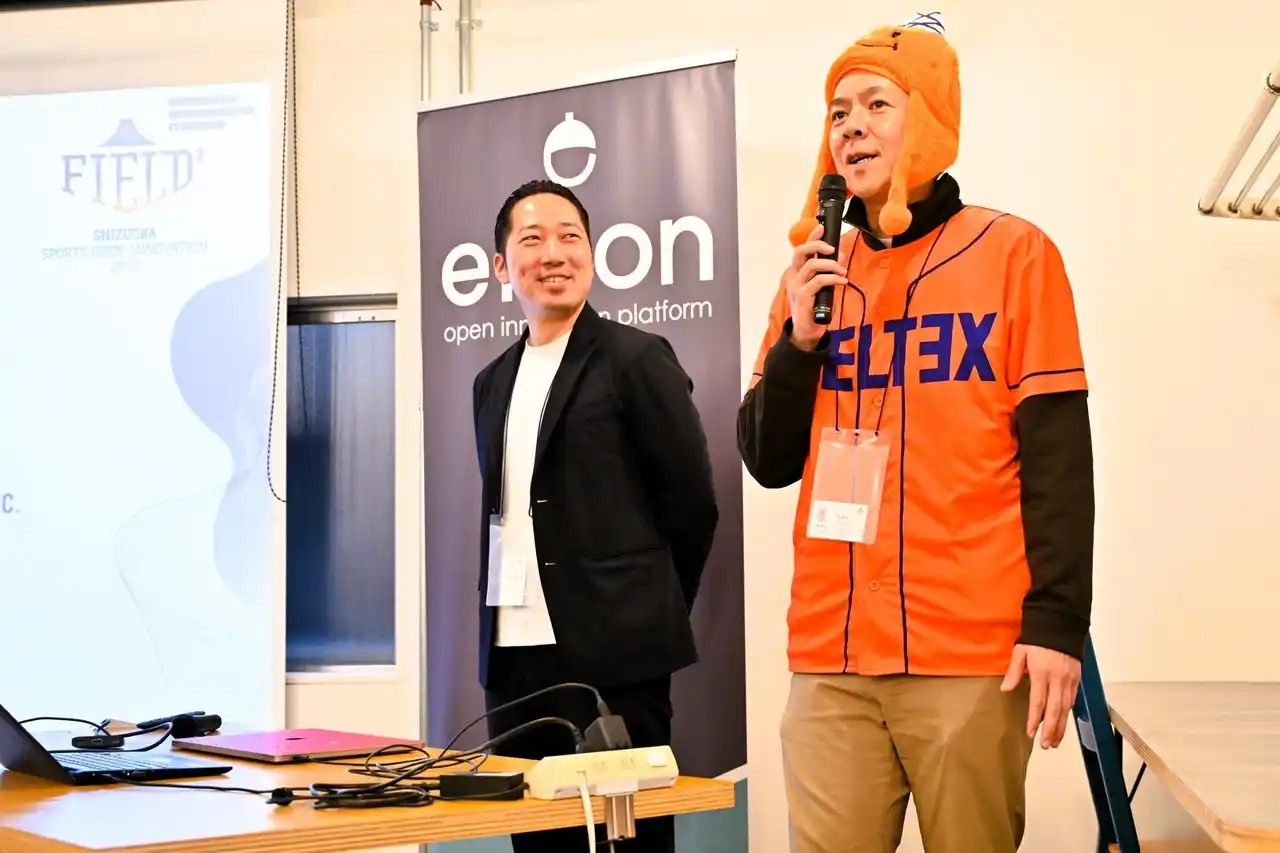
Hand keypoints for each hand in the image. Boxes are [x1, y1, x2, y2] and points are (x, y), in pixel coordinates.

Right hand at [785, 223, 846, 350]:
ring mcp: (797, 286)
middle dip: (818, 245)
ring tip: (843, 272)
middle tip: (833, 249)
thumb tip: (840, 255)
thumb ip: (829, 271)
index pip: (802, 249)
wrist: (807, 331)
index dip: (812, 237)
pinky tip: (842, 281)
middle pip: (801, 252)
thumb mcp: (823, 286)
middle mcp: (794, 277)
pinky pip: (819, 281)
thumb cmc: (815, 308)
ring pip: (812, 265)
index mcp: (797, 272)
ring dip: (831, 265)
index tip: (823, 228)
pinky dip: (833, 279)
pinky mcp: (803, 297)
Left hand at [1001, 643, 1080, 748]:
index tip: (1031, 732)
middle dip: (1051, 729)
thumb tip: (1005, 690)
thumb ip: (1014, 671)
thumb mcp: (1020, 651)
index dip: (1035, 719)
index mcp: (1042, 673)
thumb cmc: (1037, 637)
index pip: (1039, 701)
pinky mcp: (1077, 677)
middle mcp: (1058, 679)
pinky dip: (1068, 713)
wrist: (1060, 623)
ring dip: (1061, 725)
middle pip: (1055, 709)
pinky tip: (1063, 722)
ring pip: (1066, 708)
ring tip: (1055, 740)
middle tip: (1046, 745)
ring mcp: (1070, 679)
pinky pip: (1073, 699)